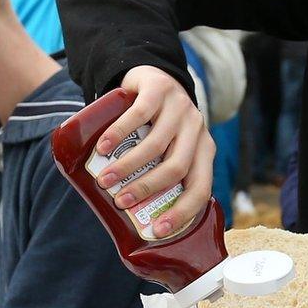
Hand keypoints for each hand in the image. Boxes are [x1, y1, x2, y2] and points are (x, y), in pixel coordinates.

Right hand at [97, 66, 213, 238]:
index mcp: (204, 150)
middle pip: (177, 167)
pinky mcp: (159, 89)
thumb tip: (129, 215)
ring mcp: (180, 107)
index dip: (182, 212)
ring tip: (105, 180)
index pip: (200, 187)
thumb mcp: (167, 148)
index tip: (158, 230)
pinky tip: (104, 148)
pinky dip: (118, 134)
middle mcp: (196, 129)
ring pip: (156, 144)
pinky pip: (140, 115)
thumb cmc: (156, 125)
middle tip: (121, 202)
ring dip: (128, 166)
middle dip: (147, 189)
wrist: (152, 76)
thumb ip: (159, 172)